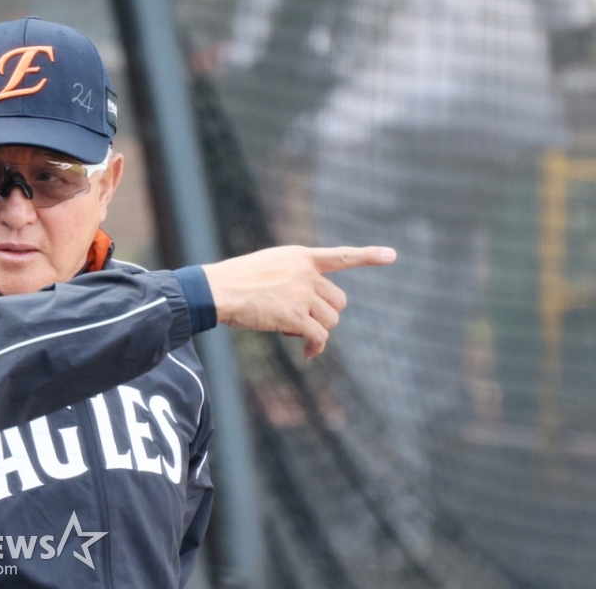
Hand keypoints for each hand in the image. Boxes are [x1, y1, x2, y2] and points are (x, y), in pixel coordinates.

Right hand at [202, 246, 396, 357]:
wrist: (217, 290)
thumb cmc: (234, 281)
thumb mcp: (267, 266)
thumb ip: (293, 277)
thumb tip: (309, 310)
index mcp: (300, 257)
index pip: (341, 256)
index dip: (368, 256)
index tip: (392, 255)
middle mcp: (306, 273)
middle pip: (338, 301)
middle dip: (326, 315)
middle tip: (303, 321)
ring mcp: (302, 294)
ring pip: (330, 320)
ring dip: (317, 331)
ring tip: (293, 331)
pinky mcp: (294, 316)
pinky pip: (319, 337)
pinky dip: (316, 347)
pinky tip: (308, 353)